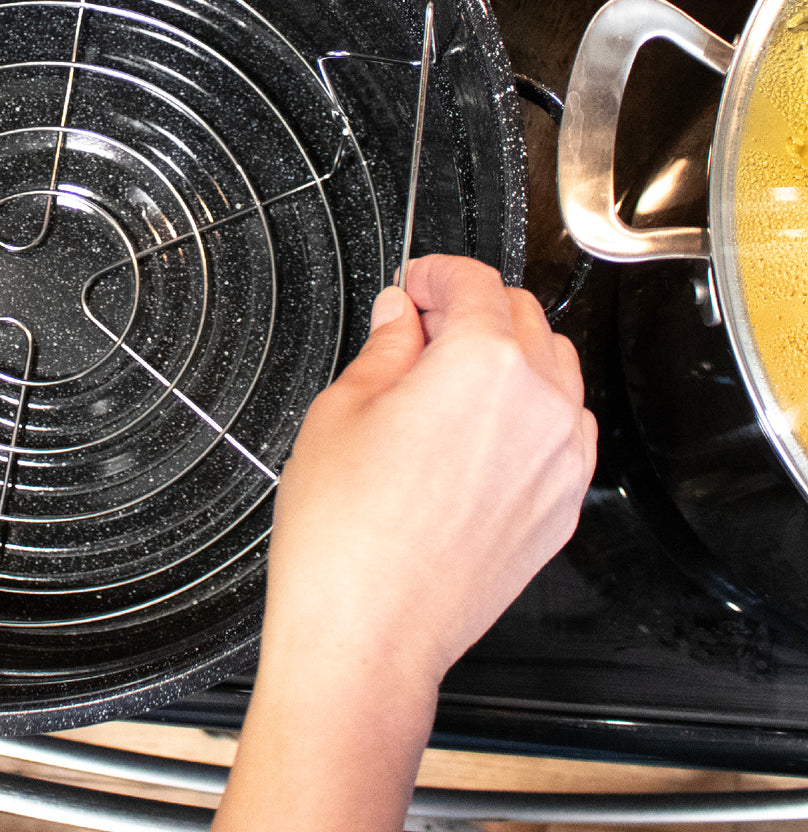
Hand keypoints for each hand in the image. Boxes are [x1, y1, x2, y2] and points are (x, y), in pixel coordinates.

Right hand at [215, 255, 594, 831]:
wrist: (368, 636)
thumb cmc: (345, 534)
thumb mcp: (342, 408)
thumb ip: (386, 346)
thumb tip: (401, 313)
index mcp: (483, 363)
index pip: (476, 282)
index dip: (436, 272)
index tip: (415, 282)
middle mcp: (539, 404)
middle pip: (525, 315)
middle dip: (473, 307)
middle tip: (420, 325)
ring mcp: (561, 460)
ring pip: (556, 369)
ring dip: (511, 354)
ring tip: (449, 378)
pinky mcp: (562, 506)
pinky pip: (565, 430)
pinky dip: (532, 410)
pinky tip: (477, 431)